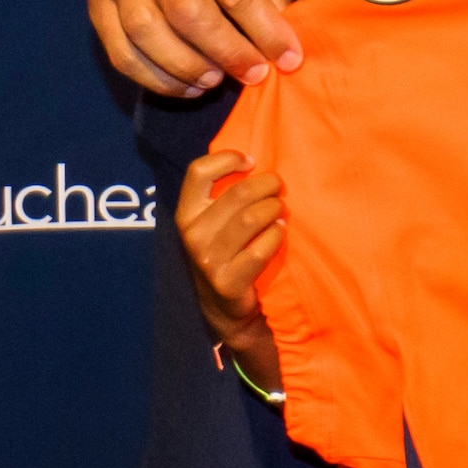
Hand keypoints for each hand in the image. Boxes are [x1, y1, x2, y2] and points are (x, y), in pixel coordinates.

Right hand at [88, 0, 299, 99]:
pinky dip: (153, 77)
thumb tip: (284, 41)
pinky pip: (120, 51)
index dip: (264, 30)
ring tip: (216, 80)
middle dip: (226, 53)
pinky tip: (185, 85)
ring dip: (187, 69)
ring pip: (147, 35)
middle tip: (253, 74)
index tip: (287, 58)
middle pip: (187, 14)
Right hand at [175, 149, 283, 381]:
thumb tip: (251, 159)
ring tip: (281, 209)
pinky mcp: (227, 281)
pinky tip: (281, 232)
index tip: (251, 161)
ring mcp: (208, 260)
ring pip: (251, 219)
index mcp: (186, 214)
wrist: (226, 309)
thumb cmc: (226, 254)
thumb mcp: (213, 223)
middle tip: (279, 188)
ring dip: (275, 209)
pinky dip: (276, 236)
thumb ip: (221, 194)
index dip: (228, 158)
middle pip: (237, 193)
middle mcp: (192, 235)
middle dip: (267, 185)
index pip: (198, 171)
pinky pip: (260, 250)